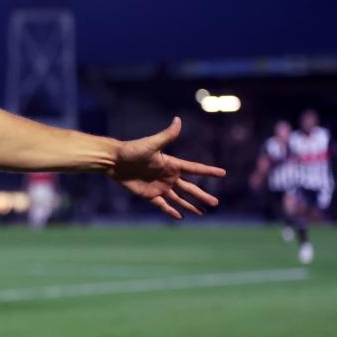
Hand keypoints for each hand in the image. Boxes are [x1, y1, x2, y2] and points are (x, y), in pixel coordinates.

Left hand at [106, 117, 225, 219]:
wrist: (114, 160)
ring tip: (202, 212)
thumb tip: (178, 120)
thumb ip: (167, 135)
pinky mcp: (149, 195)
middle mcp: (168, 176)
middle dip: (202, 196)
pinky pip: (163, 205)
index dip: (208, 171)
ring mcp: (159, 187)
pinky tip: (180, 217)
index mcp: (172, 164)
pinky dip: (171, 211)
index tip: (222, 173)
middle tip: (216, 203)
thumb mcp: (152, 143)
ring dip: (190, 206)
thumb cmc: (132, 150)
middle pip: (190, 188)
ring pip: (179, 198)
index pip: (194, 169)